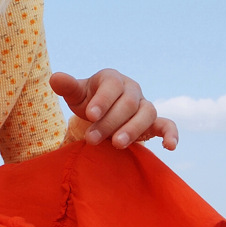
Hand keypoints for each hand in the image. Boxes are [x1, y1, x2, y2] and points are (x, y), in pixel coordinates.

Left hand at [49, 68, 178, 151]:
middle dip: (109, 122)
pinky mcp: (154, 122)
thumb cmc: (88, 102)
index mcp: (113, 79)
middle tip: (91, 139)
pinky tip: (169, 147)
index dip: (103, 100)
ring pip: (147, 113)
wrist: (102, 113)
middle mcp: (132, 89)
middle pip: (127, 103)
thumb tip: (55, 78)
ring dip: (132, 130)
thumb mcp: (76, 95)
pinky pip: (167, 125)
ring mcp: (144, 105)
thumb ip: (68, 87)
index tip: (90, 115)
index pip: (112, 86)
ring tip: (116, 145)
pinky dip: (170, 134)